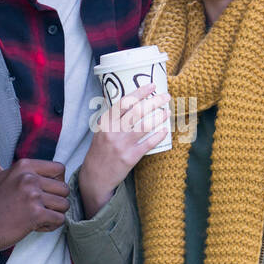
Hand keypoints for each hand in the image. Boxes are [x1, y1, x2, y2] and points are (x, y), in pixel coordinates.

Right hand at [0, 158, 68, 250]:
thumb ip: (0, 167)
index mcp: (24, 166)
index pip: (59, 168)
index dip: (57, 182)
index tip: (47, 192)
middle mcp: (30, 178)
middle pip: (64, 188)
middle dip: (57, 201)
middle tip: (43, 208)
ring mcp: (33, 195)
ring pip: (64, 204)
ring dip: (55, 214)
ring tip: (40, 218)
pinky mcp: (36, 213)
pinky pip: (59, 219)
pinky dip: (51, 225)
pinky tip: (37, 226)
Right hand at [78, 82, 169, 218]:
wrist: (95, 177)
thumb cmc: (100, 151)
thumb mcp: (101, 131)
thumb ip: (113, 119)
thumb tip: (131, 103)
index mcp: (106, 122)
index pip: (124, 102)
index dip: (139, 92)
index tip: (152, 86)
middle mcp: (113, 132)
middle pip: (137, 111)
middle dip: (154, 101)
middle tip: (166, 96)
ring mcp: (122, 145)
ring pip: (145, 126)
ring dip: (159, 117)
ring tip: (168, 111)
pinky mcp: (130, 158)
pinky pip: (148, 144)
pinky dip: (158, 136)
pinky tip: (165, 130)